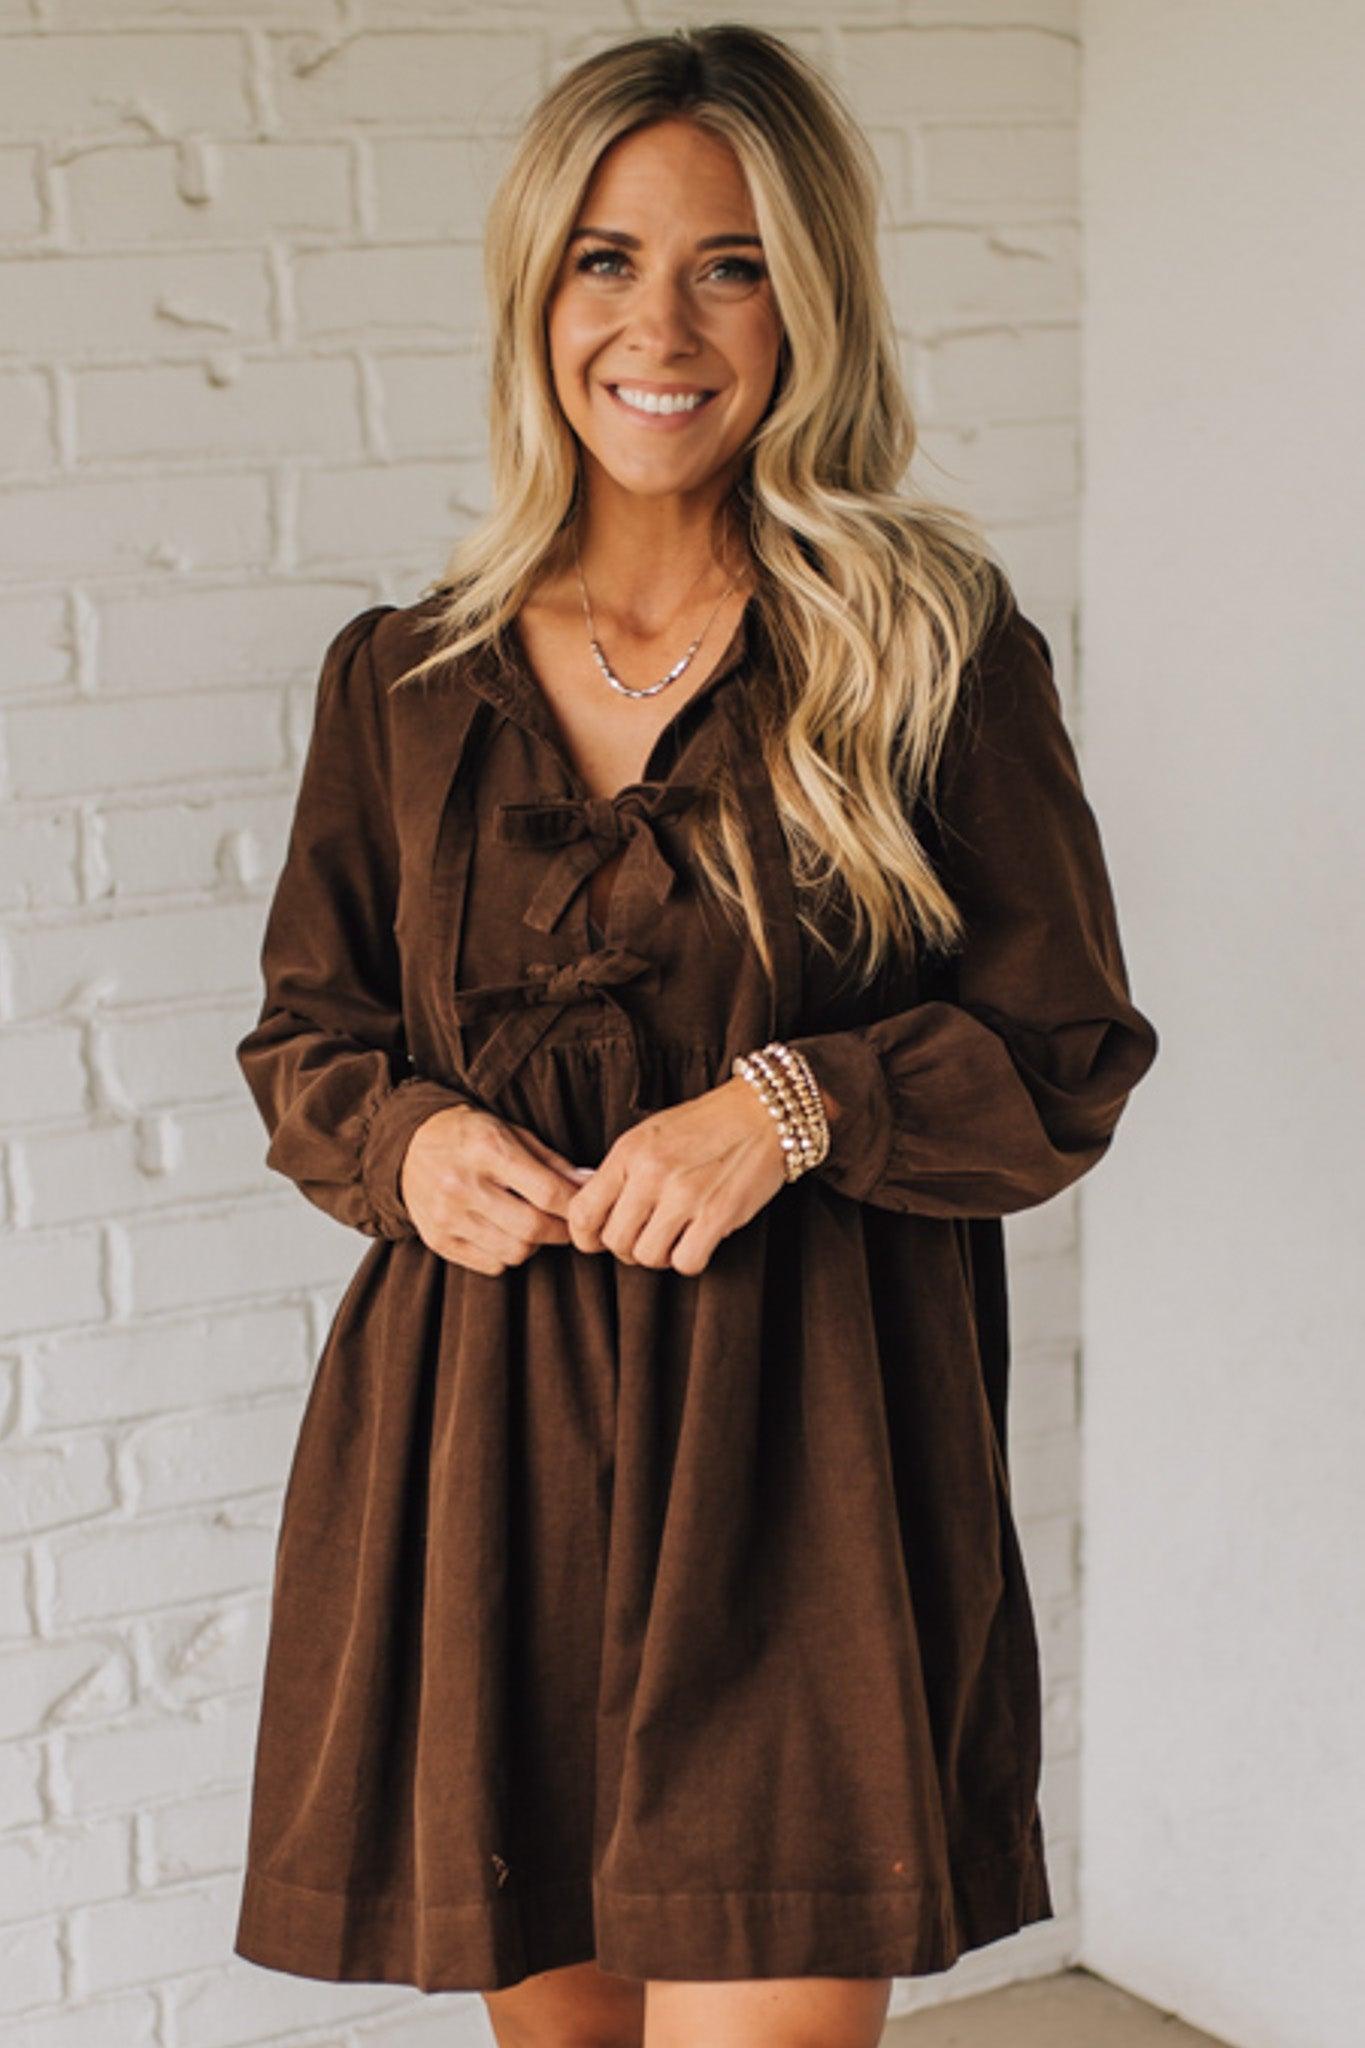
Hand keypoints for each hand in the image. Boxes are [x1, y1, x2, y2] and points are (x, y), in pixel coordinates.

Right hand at [400, 1104, 593, 1273]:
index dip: (575, 1207)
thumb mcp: (512, 1133)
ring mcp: (447, 1215)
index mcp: (487, 1149)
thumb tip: (590, 1184)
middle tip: (567, 1225)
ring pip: (514, 1252)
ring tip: (532, 1225)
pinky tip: (504, 1233)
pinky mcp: (437, 1239)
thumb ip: (552, 1162)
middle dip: (560, 1231)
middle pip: (532, 1228)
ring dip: (534, 1245)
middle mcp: (463, 1184)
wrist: (408, 1143)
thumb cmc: (469, 1135)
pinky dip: (506, 1255)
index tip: (585, 1209)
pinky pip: (490, 1265)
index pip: (547, 1192)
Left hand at [564, 1075, 788, 1275]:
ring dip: (661, 1254)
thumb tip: (592, 1216)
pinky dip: (690, 1258)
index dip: (586, 1236)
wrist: (762, 1112)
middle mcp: (651, 1173)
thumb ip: (621, 1173)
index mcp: (629, 1152)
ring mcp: (684, 1195)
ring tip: (675, 1235)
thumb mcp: (650, 1136)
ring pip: (648, 1257)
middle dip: (628, 1247)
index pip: (583, 1212)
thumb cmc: (705, 1125)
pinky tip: (699, 1240)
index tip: (600, 1238)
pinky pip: (686, 1262)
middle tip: (648, 1234)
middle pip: (615, 1241)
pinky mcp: (717, 1215)